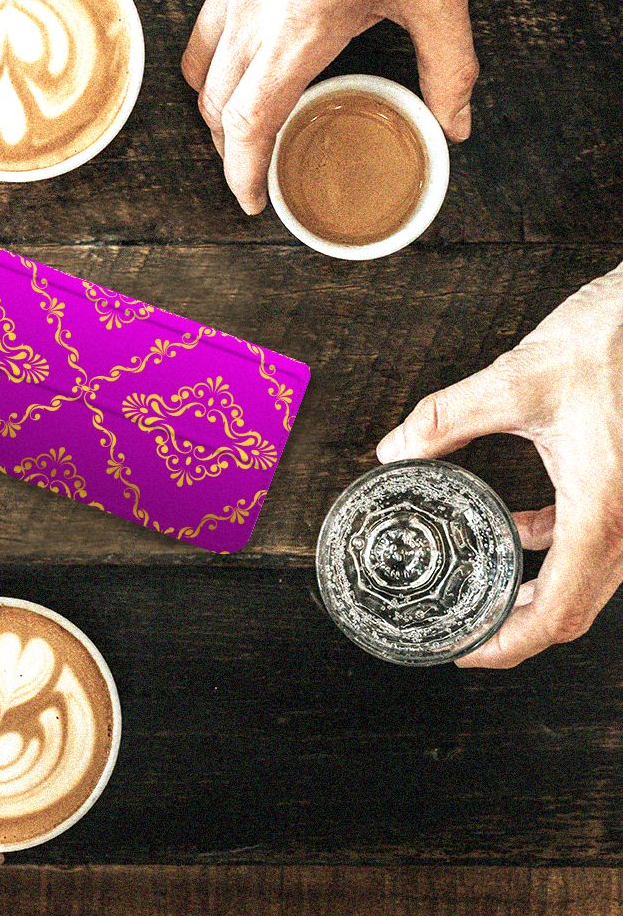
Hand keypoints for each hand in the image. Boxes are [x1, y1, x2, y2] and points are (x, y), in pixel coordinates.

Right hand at [182, 0, 477, 213]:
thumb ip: (449, 66)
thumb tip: (455, 124)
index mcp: (300, 26)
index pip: (248, 122)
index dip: (242, 172)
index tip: (253, 199)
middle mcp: (254, 9)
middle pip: (216, 106)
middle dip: (230, 148)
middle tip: (256, 165)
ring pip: (199, 67)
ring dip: (216, 106)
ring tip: (242, 119)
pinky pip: (206, 22)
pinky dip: (215, 56)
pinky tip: (246, 53)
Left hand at [377, 265, 622, 667]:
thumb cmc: (611, 341)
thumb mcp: (516, 381)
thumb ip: (446, 419)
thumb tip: (394, 450)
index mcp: (606, 508)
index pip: (560, 609)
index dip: (510, 643)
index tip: (467, 652)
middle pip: (576, 608)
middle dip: (518, 627)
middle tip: (465, 630)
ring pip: (588, 576)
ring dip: (536, 590)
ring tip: (484, 587)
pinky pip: (593, 538)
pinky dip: (552, 545)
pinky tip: (517, 527)